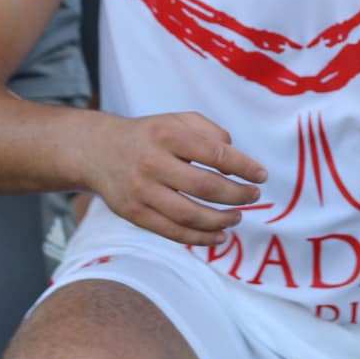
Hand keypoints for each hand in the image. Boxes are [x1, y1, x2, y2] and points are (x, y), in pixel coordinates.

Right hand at [83, 111, 265, 246]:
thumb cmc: (150, 135)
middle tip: (253, 195)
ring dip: (221, 220)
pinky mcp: (134, 214)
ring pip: (189, 215)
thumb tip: (235, 155)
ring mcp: (141, 192)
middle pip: (204, 187)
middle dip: (237, 195)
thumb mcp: (177, 120)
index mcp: (167, 135)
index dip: (243, 167)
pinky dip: (200, 238)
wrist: (98, 151)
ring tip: (238, 216)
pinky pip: (172, 232)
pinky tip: (219, 236)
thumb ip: (209, 130)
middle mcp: (152, 163)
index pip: (214, 154)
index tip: (261, 175)